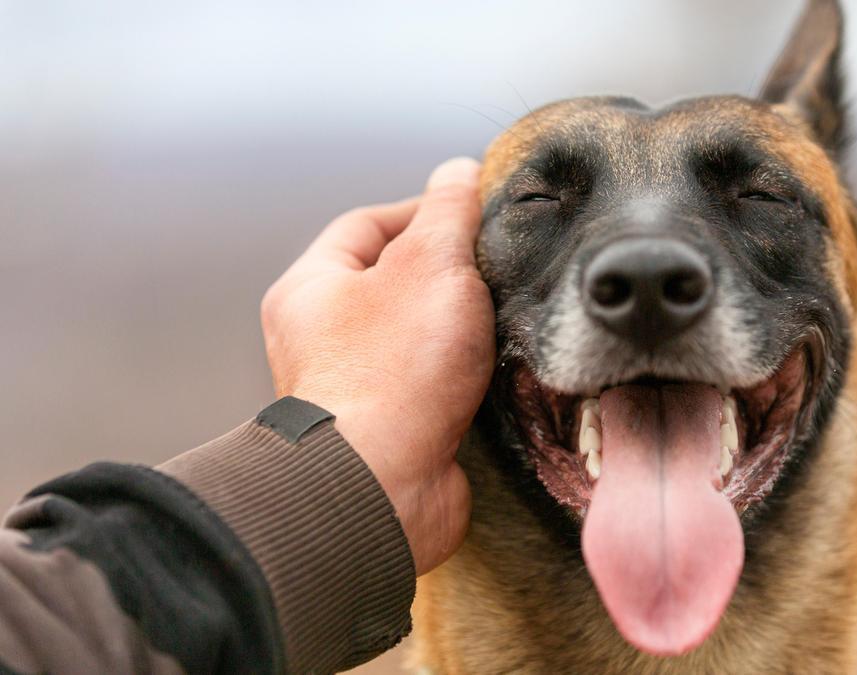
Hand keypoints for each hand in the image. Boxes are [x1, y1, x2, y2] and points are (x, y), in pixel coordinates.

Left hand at [260, 157, 492, 574]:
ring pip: (419, 338)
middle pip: (395, 282)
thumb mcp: (432, 264)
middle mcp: (322, 338)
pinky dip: (467, 378)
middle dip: (450, 275)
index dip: (425, 210)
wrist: (383, 487)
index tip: (477, 213)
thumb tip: (460, 171)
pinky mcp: (392, 431)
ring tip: (505, 320)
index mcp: (312, 288)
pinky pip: (434, 387)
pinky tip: (500, 373)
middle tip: (497, 270)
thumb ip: (450, 211)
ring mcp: (356, 387)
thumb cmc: (395, 371)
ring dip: (463, 330)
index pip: (369, 224)